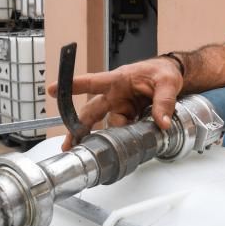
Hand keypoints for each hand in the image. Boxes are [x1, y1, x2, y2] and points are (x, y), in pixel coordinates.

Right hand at [47, 57, 182, 149]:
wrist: (171, 76)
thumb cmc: (163, 72)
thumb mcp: (167, 82)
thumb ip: (164, 102)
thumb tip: (162, 123)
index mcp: (119, 80)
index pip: (93, 82)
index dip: (74, 86)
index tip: (53, 89)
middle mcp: (116, 95)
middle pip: (91, 111)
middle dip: (78, 128)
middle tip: (68, 144)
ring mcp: (120, 107)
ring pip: (105, 124)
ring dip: (101, 138)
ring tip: (92, 153)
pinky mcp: (128, 117)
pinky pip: (120, 130)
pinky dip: (120, 140)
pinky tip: (118, 150)